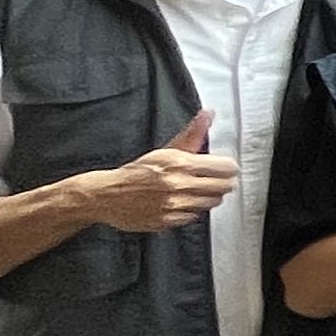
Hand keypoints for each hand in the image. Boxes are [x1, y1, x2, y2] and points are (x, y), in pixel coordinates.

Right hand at [89, 111, 234, 230]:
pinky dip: (192, 210)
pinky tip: (183, 202)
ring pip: (212, 203)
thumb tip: (207, 115)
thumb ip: (192, 135)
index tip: (226, 167)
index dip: (229, 167)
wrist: (107, 194)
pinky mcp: (168, 221)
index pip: (226, 168)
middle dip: (223, 182)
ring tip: (196, 190)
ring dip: (209, 196)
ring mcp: (174, 205)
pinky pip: (195, 216)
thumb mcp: (165, 150)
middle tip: (215, 179)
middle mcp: (178, 185)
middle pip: (224, 187)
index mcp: (179, 164)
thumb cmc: (136, 171)